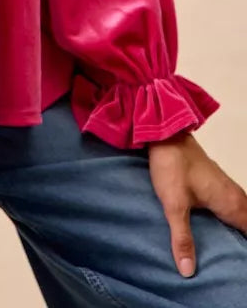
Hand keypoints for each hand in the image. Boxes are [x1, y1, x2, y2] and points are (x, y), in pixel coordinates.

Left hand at [148, 132, 246, 277]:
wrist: (165, 133)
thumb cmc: (173, 167)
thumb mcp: (174, 206)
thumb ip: (182, 238)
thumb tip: (188, 271)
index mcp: (231, 204)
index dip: (245, 248)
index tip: (238, 262)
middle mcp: (234, 195)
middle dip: (244, 239)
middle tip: (233, 259)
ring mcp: (227, 185)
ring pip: (242, 212)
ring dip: (240, 227)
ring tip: (229, 247)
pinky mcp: (216, 180)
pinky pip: (234, 203)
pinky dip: (233, 216)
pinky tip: (220, 224)